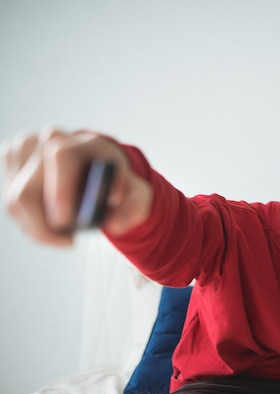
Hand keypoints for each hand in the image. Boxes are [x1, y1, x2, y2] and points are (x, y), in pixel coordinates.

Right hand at [2, 128, 152, 245]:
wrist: (100, 169)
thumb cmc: (118, 185)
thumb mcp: (138, 196)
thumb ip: (133, 209)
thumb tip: (114, 224)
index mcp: (89, 142)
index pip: (61, 157)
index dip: (60, 192)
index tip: (67, 222)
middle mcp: (53, 138)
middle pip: (28, 188)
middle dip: (43, 224)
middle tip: (67, 241)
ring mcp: (27, 147)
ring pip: (16, 199)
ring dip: (36, 226)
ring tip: (62, 235)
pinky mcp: (11, 158)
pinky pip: (11, 201)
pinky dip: (28, 222)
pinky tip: (48, 226)